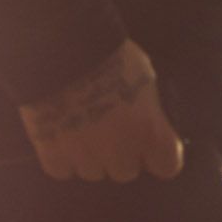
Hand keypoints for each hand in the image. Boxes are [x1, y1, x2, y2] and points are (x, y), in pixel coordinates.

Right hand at [16, 38, 184, 182]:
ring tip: (80, 126)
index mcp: (151, 134)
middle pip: (126, 170)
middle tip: (108, 126)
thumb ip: (147, 108)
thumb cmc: (113, 56)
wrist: (64, 50)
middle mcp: (122, 154)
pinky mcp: (54, 157)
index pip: (167, 165)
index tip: (149, 144)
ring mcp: (87, 159)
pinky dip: (61, 156)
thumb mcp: (145, 78)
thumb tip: (146, 118)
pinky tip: (58, 132)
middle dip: (120, 153)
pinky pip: (62, 169)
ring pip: (93, 171)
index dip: (157, 154)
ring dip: (90, 155)